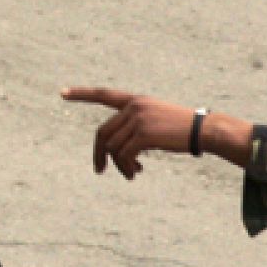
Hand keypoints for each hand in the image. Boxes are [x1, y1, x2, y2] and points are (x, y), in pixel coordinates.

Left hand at [62, 87, 202, 177]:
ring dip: (119, 165)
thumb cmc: (182, 129)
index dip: (81, 93)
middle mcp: (134, 106)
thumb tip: (117, 151)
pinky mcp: (144, 133)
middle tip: (99, 170)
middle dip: (99, 153)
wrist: (204, 131)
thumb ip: (136, 125)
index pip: (103, 94)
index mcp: (135, 100)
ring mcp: (138, 118)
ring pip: (113, 147)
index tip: (62, 93)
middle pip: (102, 132)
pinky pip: (124, 155)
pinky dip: (127, 167)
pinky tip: (137, 172)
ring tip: (132, 173)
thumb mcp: (156, 120)